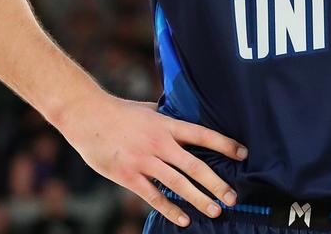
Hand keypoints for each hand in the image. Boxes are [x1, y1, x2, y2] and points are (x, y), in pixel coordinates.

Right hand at [60, 92, 247, 227]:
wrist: (87, 116)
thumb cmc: (120, 112)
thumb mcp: (149, 110)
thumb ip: (168, 119)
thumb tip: (187, 121)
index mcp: (166, 125)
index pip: (202, 135)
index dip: (225, 144)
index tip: (243, 154)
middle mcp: (159, 143)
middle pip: (195, 166)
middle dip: (217, 183)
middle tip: (232, 197)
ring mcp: (144, 161)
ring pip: (178, 184)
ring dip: (199, 199)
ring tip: (215, 211)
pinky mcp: (129, 176)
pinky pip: (154, 196)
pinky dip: (170, 209)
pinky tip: (184, 220)